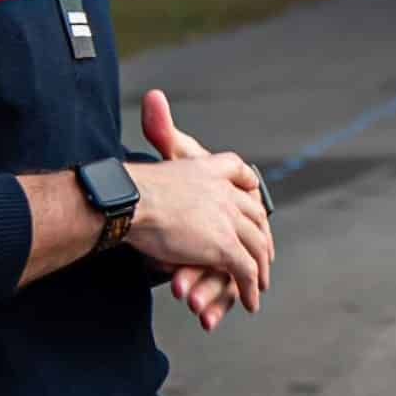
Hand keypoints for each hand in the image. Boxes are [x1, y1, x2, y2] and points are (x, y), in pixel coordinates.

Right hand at [142, 90, 256, 330]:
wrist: (133, 201)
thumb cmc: (136, 180)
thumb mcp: (155, 145)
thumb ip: (160, 125)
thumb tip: (154, 96)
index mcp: (213, 168)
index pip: (244, 179)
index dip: (250, 198)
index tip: (255, 211)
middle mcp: (229, 194)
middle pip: (255, 217)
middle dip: (260, 240)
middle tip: (262, 258)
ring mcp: (230, 222)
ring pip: (254, 248)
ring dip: (257, 270)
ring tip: (258, 285)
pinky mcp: (225, 248)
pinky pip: (244, 272)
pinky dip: (249, 287)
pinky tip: (251, 299)